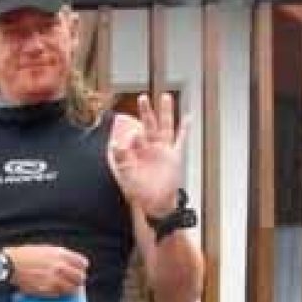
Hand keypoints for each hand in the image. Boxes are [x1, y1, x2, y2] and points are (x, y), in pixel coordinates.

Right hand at [8, 244, 88, 296]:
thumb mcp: (46, 249)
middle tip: (74, 282)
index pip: (82, 263)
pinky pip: (60, 294)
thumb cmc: (26, 255)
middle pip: (80, 277)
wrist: (10, 265)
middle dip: (78, 280)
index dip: (82, 268)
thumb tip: (73, 265)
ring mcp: (54, 279)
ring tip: (65, 287)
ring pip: (72, 289)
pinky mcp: (46, 290)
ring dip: (70, 289)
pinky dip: (60, 293)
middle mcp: (59, 266)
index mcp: (60, 253)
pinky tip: (55, 290)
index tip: (80, 270)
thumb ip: (61, 256)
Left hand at [108, 93, 190, 219]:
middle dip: (146, 112)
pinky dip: (185, 129)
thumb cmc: (140, 193)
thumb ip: (121, 160)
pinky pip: (180, 140)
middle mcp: (149, 147)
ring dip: (165, 112)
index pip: (133, 137)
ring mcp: (163, 150)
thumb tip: (114, 144)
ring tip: (165, 97)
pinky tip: (188, 117)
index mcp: (136, 152)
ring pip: (165, 127)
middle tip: (142, 98)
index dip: (132, 135)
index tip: (133, 134)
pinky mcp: (174, 156)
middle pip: (148, 125)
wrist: (156, 204)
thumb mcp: (127, 176)